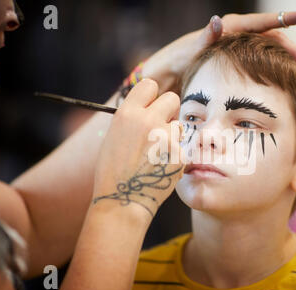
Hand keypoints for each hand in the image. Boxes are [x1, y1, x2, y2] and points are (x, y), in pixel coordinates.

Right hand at [91, 79, 183, 218]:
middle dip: (169, 111)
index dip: (152, 96)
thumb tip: (150, 106)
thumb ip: (133, 118)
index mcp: (128, 113)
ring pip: (179, 125)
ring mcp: (166, 137)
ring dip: (172, 135)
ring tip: (156, 154)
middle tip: (161, 127)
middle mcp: (148, 120)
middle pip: (172, 98)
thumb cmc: (114, 170)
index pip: (150, 85)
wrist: (123, 199)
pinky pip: (181, 146)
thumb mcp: (115, 136)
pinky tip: (161, 167)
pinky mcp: (179, 153)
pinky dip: (175, 155)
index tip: (151, 106)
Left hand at [142, 11, 295, 93]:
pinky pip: (266, 59)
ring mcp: (242, 46)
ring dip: (292, 60)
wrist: (173, 71)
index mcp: (231, 28)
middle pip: (274, 39)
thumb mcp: (192, 50)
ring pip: (273, 50)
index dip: (285, 19)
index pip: (263, 23)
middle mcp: (240, 33)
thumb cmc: (181, 60)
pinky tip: (292, 76)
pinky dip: (280, 67)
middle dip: (295, 52)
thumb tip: (217, 20)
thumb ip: (205, 38)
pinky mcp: (241, 58)